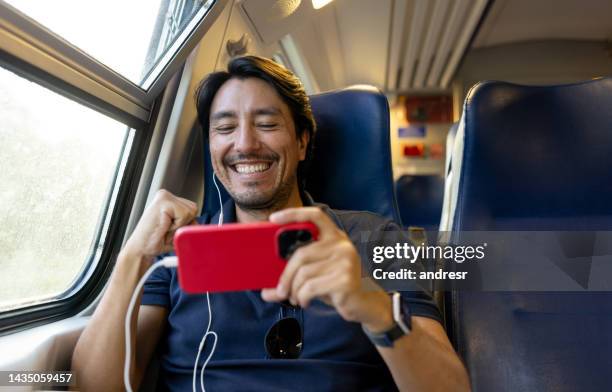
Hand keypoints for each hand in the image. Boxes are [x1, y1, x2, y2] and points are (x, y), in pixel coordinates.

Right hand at [123, 189, 197, 261]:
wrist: (141, 250)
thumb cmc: (157, 241)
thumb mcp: (179, 230)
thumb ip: (191, 224)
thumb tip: (208, 225)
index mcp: (170, 200)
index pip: (193, 209)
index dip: (186, 224)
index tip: (170, 229)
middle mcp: (166, 195)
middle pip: (194, 209)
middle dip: (184, 224)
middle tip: (167, 230)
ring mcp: (164, 196)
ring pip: (191, 211)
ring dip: (180, 226)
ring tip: (165, 229)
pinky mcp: (163, 201)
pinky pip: (184, 214)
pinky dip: (176, 226)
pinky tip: (163, 227)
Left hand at [261, 207, 392, 330]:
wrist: (365, 304)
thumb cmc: (337, 286)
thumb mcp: (317, 276)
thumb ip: (294, 278)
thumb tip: (265, 292)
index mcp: (335, 237)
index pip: (315, 215)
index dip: (293, 214)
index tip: (273, 219)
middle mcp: (342, 245)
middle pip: (301, 254)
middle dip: (286, 276)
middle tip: (280, 291)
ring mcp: (345, 261)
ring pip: (303, 274)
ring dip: (294, 290)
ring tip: (295, 298)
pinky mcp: (344, 279)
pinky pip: (310, 287)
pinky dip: (302, 297)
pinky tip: (305, 302)